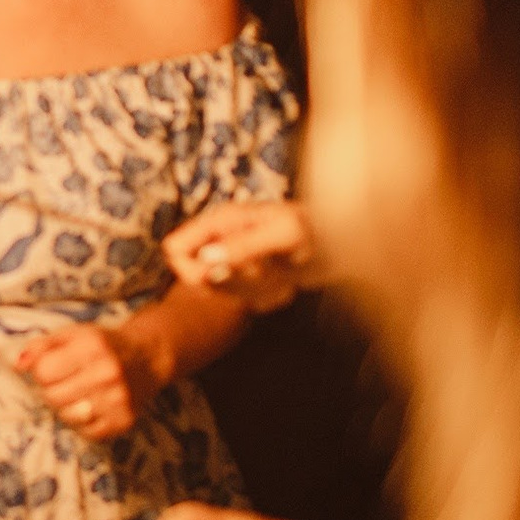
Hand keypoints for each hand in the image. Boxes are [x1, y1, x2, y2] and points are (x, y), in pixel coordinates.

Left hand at [17, 321, 162, 441]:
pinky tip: (90, 406)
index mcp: (91, 346)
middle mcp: (107, 373)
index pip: (44, 371)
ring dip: (65, 407)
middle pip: (52, 397)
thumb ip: (41, 346)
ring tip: (77, 394)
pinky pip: (86, 432)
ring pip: (67, 416)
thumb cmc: (101, 345)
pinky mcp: (124, 420)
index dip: (42, 371)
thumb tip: (18, 366)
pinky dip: (82, 422)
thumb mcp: (72, 335)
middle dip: (51, 390)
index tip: (52, 368)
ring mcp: (118, 399)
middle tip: (64, 382)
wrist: (146, 358)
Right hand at [163, 199, 313, 313]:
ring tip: (282, 275)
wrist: (344, 240)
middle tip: (265, 268)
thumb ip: (244, 244)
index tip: (220, 275)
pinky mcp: (249, 276)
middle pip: (197, 276)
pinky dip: (265, 298)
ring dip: (252, 291)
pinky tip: (285, 284)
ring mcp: (234, 258)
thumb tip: (206, 258)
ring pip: (220, 291)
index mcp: (222, 220)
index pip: (175, 249)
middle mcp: (222, 238)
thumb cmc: (316, 228)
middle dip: (231, 281)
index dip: (191, 270)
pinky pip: (242, 300)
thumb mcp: (284, 232)